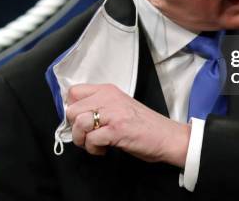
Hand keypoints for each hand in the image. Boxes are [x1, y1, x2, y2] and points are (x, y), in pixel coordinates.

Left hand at [65, 83, 190, 166]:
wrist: (166, 136)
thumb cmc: (144, 124)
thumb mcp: (119, 106)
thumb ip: (99, 105)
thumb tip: (75, 114)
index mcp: (108, 90)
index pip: (73, 92)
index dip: (72, 108)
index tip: (79, 120)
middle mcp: (109, 98)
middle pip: (72, 110)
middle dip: (75, 128)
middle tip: (88, 135)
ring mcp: (113, 113)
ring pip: (79, 124)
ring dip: (83, 140)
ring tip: (95, 143)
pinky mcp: (117, 130)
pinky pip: (91, 140)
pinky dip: (94, 149)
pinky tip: (104, 149)